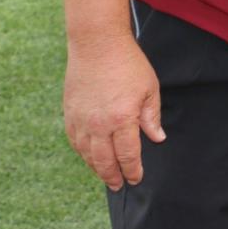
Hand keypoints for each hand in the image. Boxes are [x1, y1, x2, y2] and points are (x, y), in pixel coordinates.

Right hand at [63, 33, 165, 189]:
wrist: (97, 43)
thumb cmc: (128, 63)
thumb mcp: (149, 88)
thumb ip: (152, 117)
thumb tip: (157, 139)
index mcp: (122, 119)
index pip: (128, 155)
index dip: (133, 170)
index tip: (136, 178)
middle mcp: (99, 125)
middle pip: (105, 161)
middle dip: (114, 176)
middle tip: (120, 185)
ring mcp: (82, 120)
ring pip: (88, 155)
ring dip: (97, 168)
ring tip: (106, 175)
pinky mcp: (70, 114)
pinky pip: (75, 142)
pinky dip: (83, 153)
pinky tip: (89, 156)